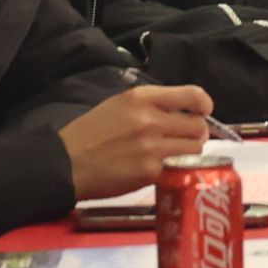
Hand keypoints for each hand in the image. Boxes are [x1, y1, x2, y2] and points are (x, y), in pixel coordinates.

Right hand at [60, 85, 215, 197]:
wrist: (64, 163)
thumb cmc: (89, 134)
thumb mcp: (118, 105)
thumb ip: (151, 105)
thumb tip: (182, 112)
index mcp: (141, 98)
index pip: (193, 95)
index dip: (204, 104)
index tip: (203, 111)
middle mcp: (150, 120)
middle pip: (199, 126)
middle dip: (196, 133)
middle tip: (184, 138)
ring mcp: (152, 147)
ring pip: (194, 148)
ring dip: (188, 151)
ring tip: (173, 153)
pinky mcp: (150, 172)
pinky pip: (177, 167)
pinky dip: (173, 168)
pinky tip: (157, 167)